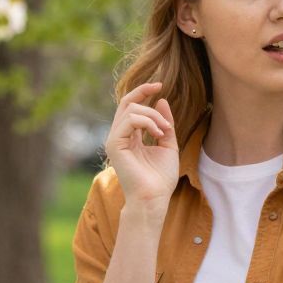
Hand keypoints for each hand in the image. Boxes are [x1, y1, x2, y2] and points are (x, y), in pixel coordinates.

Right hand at [106, 82, 178, 209]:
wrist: (154, 198)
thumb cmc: (161, 178)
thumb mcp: (168, 145)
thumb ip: (164, 123)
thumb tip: (161, 100)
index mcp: (130, 136)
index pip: (130, 105)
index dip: (143, 91)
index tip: (159, 84)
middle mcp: (119, 136)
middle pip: (127, 102)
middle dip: (145, 94)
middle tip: (162, 100)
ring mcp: (114, 140)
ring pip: (131, 109)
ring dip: (153, 115)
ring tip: (165, 131)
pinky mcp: (114, 144)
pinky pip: (129, 120)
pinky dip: (147, 122)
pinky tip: (158, 134)